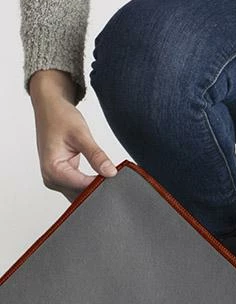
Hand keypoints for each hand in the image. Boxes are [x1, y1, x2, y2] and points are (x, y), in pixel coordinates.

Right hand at [28, 68, 116, 201]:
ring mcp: (56, 181)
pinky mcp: (62, 178)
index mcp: (52, 170)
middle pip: (80, 194)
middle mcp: (51, 179)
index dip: (101, 184)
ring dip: (95, 187)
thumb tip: (111, 172)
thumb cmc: (60, 117)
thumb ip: (96, 155)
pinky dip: (91, 184)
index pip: (82, 187)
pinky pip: (79, 188)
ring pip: (80, 194)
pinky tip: (102, 177)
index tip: (117, 178)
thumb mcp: (81, 134)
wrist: (50, 108)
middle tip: (117, 177)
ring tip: (109, 174)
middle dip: (99, 188)